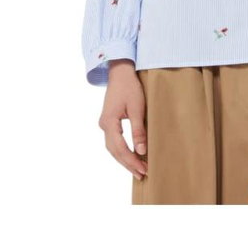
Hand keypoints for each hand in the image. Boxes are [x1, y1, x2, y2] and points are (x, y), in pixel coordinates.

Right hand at [98, 59, 148, 179]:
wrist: (120, 72)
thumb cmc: (130, 88)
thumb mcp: (137, 108)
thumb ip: (138, 131)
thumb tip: (141, 151)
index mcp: (109, 123)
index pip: (120, 148)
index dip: (132, 161)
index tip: (143, 170)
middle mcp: (104, 125)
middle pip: (114, 151)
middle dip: (128, 164)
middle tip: (142, 174)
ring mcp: (105, 124)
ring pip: (113, 148)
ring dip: (125, 159)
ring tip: (138, 169)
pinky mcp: (109, 121)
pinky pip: (114, 141)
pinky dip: (122, 150)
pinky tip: (131, 156)